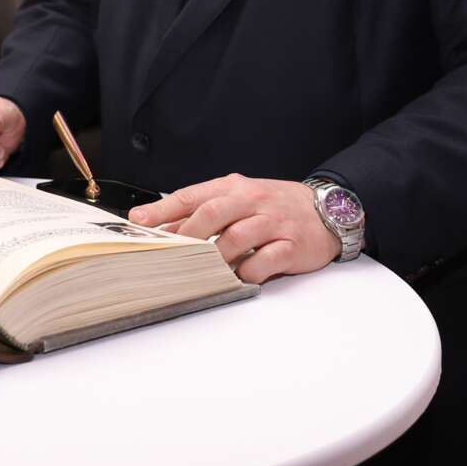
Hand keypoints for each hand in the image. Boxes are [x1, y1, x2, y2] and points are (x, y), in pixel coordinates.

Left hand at [128, 173, 338, 284]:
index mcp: (233, 188)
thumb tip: (164, 229)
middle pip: (212, 213)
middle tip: (170, 252)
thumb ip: (204, 212)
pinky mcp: (292, 245)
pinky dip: (248, 272)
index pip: (192, 196)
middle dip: (187, 234)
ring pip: (236, 238)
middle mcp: (252, 201)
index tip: (139, 222)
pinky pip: (265, 261)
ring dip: (216, 257)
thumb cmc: (274, 206)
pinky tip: (240, 277)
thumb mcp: (238, 200)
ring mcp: (273, 223)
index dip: (163, 209)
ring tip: (204, 270)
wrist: (327, 209)